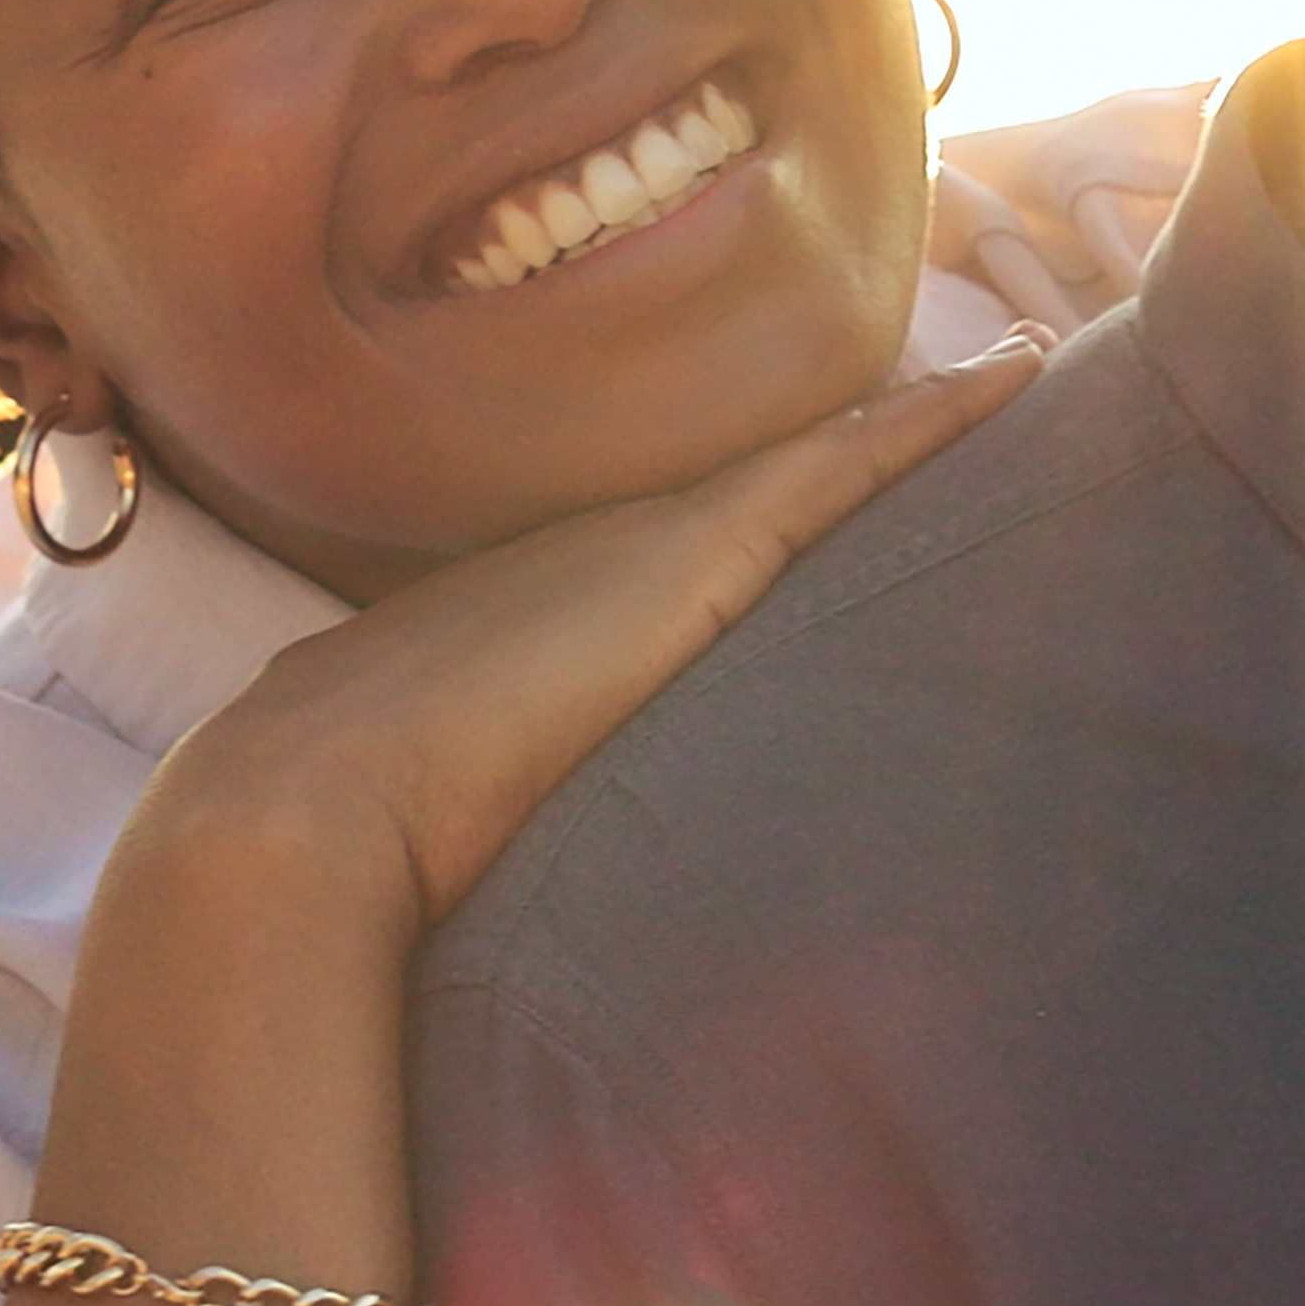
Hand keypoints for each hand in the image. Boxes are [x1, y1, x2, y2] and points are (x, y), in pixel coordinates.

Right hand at [114, 344, 1037, 937]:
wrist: (292, 826)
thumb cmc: (327, 864)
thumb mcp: (404, 833)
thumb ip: (453, 844)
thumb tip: (453, 929)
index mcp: (517, 624)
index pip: (652, 561)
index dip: (732, 526)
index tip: (796, 500)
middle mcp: (585, 559)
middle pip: (741, 492)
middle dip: (836, 448)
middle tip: (953, 401)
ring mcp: (641, 549)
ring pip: (804, 462)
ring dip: (905, 422)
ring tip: (1006, 375)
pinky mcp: (700, 559)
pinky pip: (846, 469)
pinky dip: (928, 424)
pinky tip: (1012, 382)